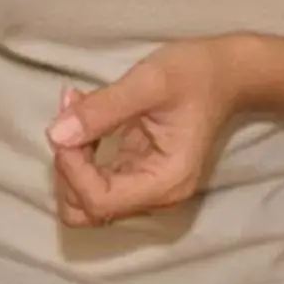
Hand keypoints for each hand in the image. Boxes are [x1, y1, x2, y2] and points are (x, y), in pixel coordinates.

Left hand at [46, 37, 251, 225]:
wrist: (228, 74)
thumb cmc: (196, 74)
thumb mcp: (149, 81)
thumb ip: (102, 109)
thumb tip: (56, 135)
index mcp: (166, 181)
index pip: (99, 201)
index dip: (72, 169)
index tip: (66, 127)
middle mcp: (156, 195)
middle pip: (86, 209)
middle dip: (66, 167)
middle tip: (69, 117)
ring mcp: (145, 188)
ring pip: (84, 197)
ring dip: (69, 158)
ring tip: (76, 109)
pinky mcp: (135, 174)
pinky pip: (93, 178)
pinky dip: (78, 151)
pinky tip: (82, 113)